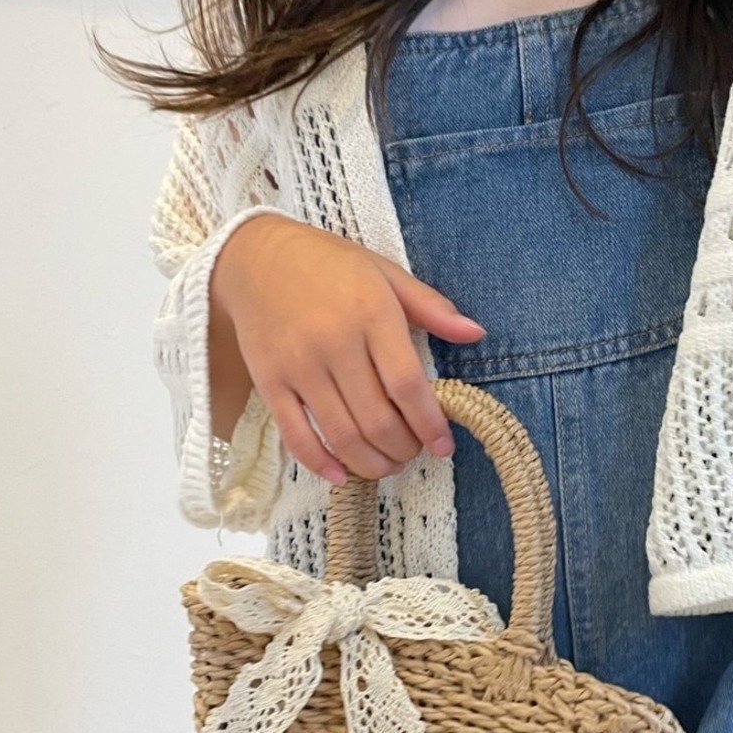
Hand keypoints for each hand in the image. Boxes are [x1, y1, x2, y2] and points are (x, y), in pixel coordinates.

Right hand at [209, 214, 485, 484]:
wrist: (255, 257)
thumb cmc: (328, 265)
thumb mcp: (385, 273)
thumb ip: (431, 306)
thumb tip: (477, 333)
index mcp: (371, 313)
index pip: (407, 385)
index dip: (430, 424)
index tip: (444, 446)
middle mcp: (334, 343)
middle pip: (377, 419)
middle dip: (403, 449)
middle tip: (413, 452)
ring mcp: (299, 366)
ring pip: (342, 435)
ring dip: (371, 463)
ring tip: (387, 464)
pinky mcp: (270, 382)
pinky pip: (296, 436)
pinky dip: (321, 464)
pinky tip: (341, 474)